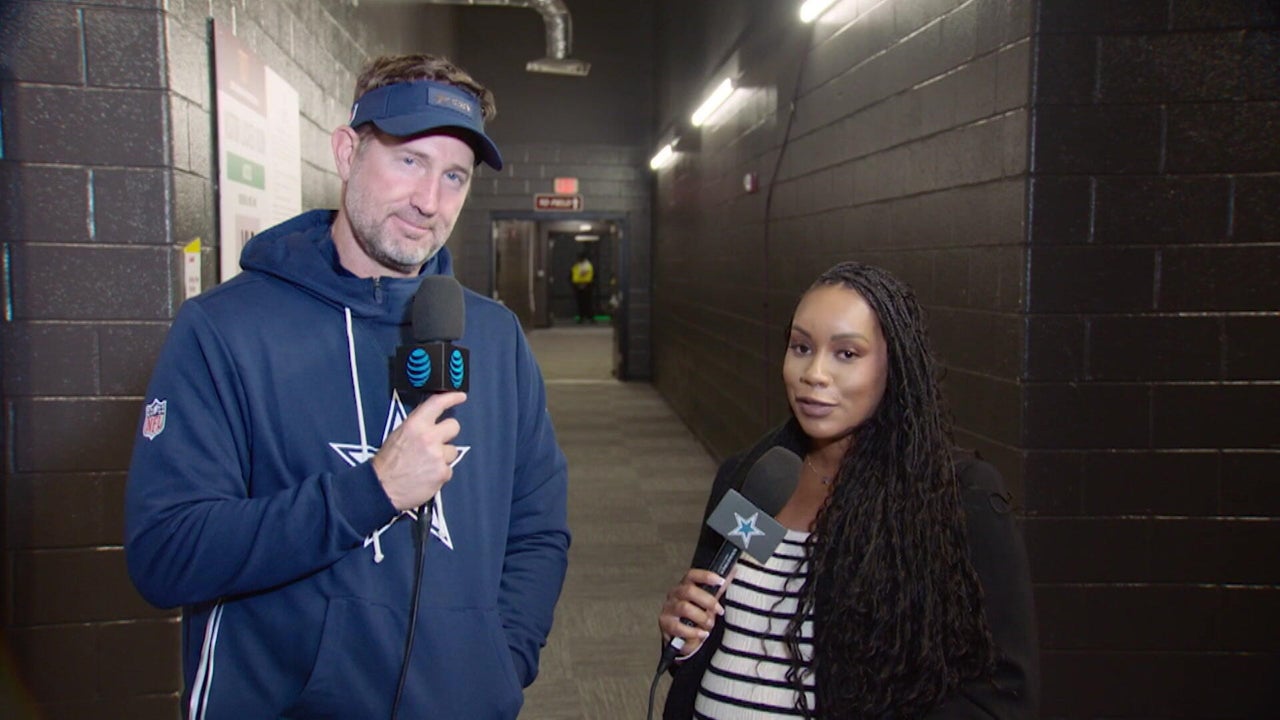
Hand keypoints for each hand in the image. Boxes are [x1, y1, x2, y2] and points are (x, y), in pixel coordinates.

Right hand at [371, 391, 465, 510]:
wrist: (381, 488)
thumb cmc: (386, 464)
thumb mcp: (398, 435)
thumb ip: (417, 427)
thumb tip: (430, 423)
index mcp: (415, 425)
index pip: (437, 404)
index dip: (451, 398)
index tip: (460, 396)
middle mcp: (429, 437)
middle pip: (454, 426)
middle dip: (447, 433)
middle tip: (436, 442)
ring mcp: (437, 455)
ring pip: (452, 451)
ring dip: (442, 456)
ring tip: (425, 464)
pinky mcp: (442, 472)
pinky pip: (448, 469)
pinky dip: (439, 473)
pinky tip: (426, 476)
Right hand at [658, 568, 727, 656]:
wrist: (683, 638)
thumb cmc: (696, 617)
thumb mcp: (708, 602)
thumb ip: (718, 588)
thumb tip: (733, 570)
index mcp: (685, 586)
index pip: (692, 575)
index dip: (706, 576)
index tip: (720, 581)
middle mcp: (674, 594)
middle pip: (689, 591)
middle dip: (708, 601)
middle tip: (719, 611)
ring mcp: (668, 608)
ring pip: (684, 608)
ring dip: (701, 617)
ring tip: (709, 625)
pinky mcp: (665, 624)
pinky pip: (678, 627)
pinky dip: (693, 632)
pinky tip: (702, 634)